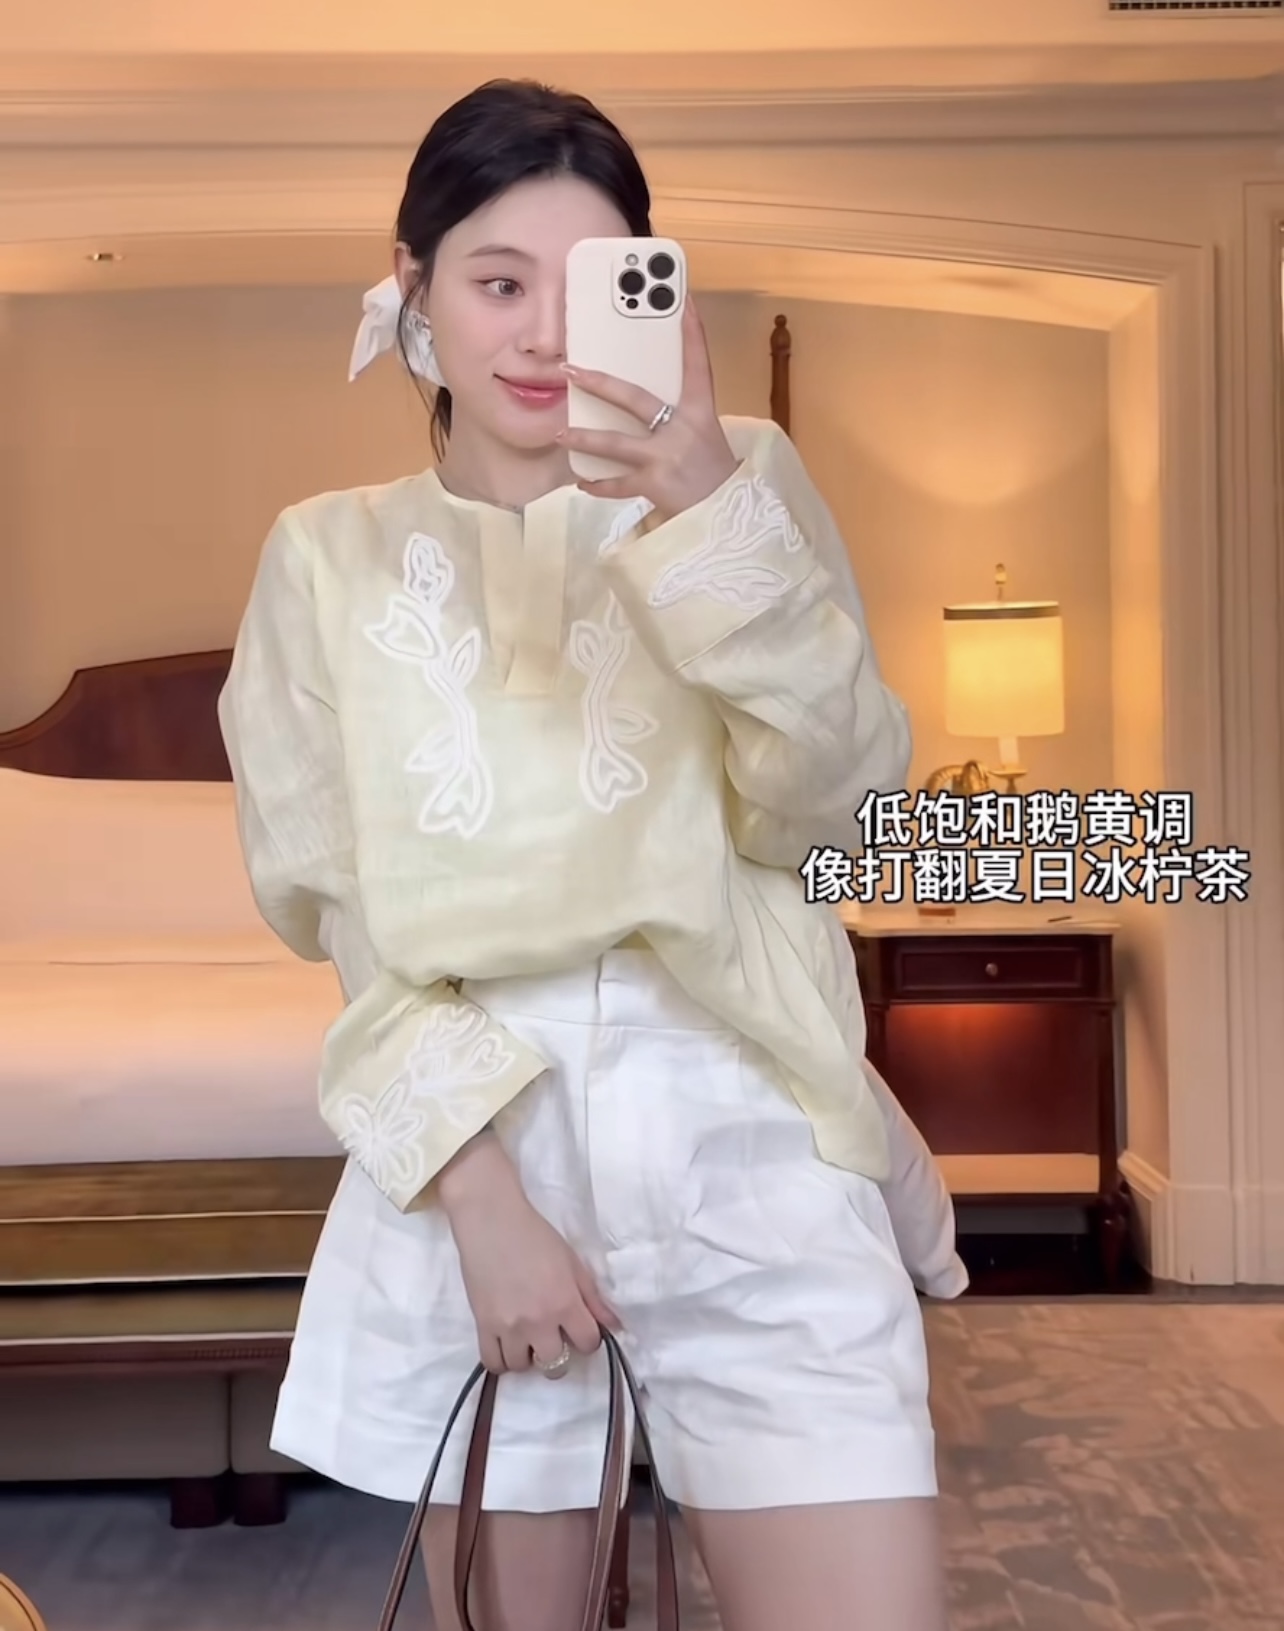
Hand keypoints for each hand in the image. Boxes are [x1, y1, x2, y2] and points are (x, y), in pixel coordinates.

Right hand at [440, 1144, 619, 1375]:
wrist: (492, 1222)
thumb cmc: (536, 1236)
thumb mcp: (573, 1263)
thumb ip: (593, 1298)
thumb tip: (615, 1326)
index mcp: (565, 1303)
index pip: (588, 1344)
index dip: (588, 1338)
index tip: (579, 1327)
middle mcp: (538, 1322)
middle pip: (556, 1364)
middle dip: (559, 1352)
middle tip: (552, 1334)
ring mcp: (508, 1327)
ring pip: (522, 1366)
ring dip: (528, 1355)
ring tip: (526, 1337)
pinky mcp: (483, 1326)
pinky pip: (493, 1363)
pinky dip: (502, 1359)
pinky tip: (507, 1344)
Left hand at [557, 294, 739, 518]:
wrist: (726, 514)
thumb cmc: (714, 472)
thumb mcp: (705, 435)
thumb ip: (679, 416)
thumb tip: (643, 403)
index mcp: (700, 412)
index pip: (698, 364)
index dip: (692, 333)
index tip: (685, 301)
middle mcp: (682, 430)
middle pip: (635, 399)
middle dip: (599, 384)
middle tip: (571, 371)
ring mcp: (666, 457)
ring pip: (615, 444)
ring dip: (584, 439)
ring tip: (561, 434)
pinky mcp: (654, 484)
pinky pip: (617, 484)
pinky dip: (598, 485)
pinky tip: (583, 483)